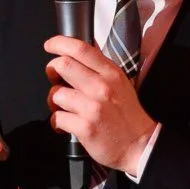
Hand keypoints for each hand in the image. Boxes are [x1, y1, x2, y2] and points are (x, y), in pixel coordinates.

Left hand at [43, 37, 155, 170]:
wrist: (140, 145)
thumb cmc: (127, 115)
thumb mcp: (120, 83)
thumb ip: (99, 69)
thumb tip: (78, 54)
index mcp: (111, 73)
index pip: (81, 49)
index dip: (60, 43)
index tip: (50, 45)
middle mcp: (101, 87)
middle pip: (62, 65)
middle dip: (52, 71)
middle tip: (55, 79)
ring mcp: (92, 107)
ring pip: (56, 94)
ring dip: (55, 102)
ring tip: (64, 108)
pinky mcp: (85, 127)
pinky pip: (57, 118)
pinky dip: (57, 122)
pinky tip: (66, 124)